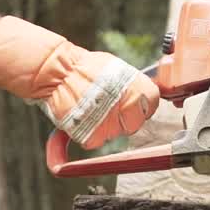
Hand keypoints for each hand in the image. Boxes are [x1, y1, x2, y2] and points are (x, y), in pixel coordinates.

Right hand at [0, 16, 158, 148]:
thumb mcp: (119, 70)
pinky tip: (81, 116)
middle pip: (134, 124)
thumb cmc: (87, 68)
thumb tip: (149, 92)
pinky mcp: (94, 136)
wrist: (57, 72)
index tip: (129, 102)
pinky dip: (88, 133)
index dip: (140, 106)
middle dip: (122, 118)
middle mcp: (131, 109)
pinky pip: (95, 140)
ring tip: (91, 107)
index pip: (152, 106)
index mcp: (142, 90)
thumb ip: (135, 85)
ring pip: (114, 134)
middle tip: (106, 106)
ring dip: (104, 125)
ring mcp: (113, 124)